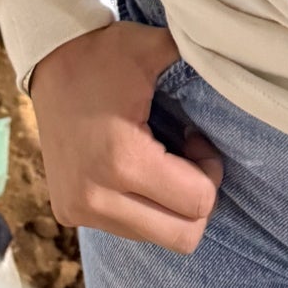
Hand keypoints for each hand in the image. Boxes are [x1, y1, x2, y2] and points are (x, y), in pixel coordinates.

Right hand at [29, 21, 223, 251]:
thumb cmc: (105, 54)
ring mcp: (79, 210)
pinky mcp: (69, 214)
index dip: (211, 172)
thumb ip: (198, 59)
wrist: (49, 61)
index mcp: (122, 160)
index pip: (197, 204)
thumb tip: (238, 58)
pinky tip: (136, 169)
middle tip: (188, 159)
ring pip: (155, 238)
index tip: (197, 139)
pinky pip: (127, 230)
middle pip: (182, 237)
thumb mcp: (154, 49)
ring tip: (161, 161)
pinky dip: (144, 208)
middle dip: (196, 200)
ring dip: (168, 206)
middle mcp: (97, 197)